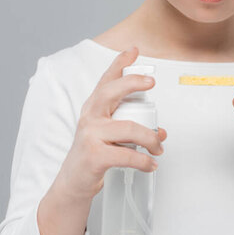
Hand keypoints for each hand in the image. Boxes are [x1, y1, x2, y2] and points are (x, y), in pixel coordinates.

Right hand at [58, 46, 166, 199]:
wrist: (72, 183)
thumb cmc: (93, 154)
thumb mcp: (110, 135)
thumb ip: (134, 128)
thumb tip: (161, 132)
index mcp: (94, 109)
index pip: (106, 80)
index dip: (119, 64)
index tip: (132, 51)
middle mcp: (90, 118)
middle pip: (110, 92)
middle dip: (132, 83)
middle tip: (151, 82)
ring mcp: (91, 136)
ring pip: (129, 128)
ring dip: (151, 138)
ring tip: (158, 147)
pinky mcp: (95, 156)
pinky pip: (127, 155)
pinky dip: (144, 161)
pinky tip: (150, 164)